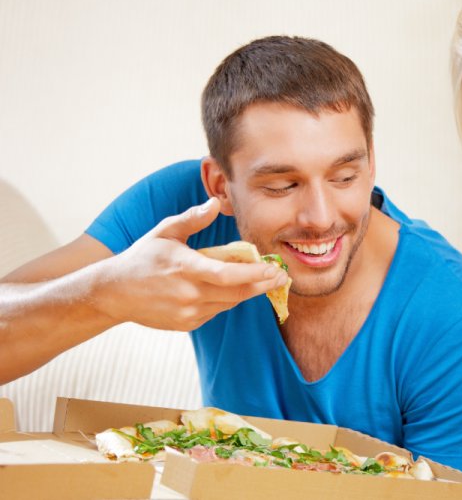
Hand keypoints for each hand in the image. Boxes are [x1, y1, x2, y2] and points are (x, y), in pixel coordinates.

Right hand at [95, 198, 288, 330]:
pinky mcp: (187, 324)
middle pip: (236, 293)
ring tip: (265, 281)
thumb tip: (216, 203)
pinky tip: (232, 290)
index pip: (227, 275)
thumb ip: (192, 219)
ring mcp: (188, 312)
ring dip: (248, 292)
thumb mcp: (164, 231)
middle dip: (263, 285)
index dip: (254, 274)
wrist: (114, 293)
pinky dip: (227, 300)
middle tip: (282, 276)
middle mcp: (188, 294)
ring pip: (229, 303)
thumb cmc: (142, 257)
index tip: (274, 269)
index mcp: (185, 268)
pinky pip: (216, 311)